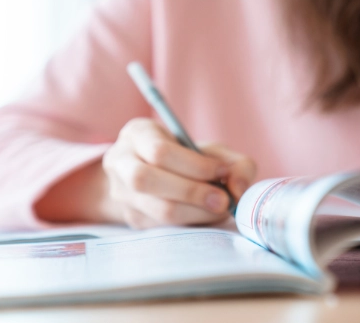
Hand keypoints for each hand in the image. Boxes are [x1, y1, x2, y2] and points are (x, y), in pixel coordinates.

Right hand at [100, 118, 255, 227]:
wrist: (161, 176)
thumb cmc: (190, 159)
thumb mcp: (213, 151)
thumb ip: (235, 164)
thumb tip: (239, 189)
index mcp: (137, 133)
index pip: (159, 151)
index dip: (194, 165)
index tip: (222, 171)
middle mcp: (120, 161)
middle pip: (146, 180)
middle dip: (191, 192)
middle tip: (223, 200)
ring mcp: (121, 192)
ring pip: (154, 208)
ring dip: (193, 212)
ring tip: (218, 208)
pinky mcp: (131, 218)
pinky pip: (160, 226)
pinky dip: (189, 223)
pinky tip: (205, 215)